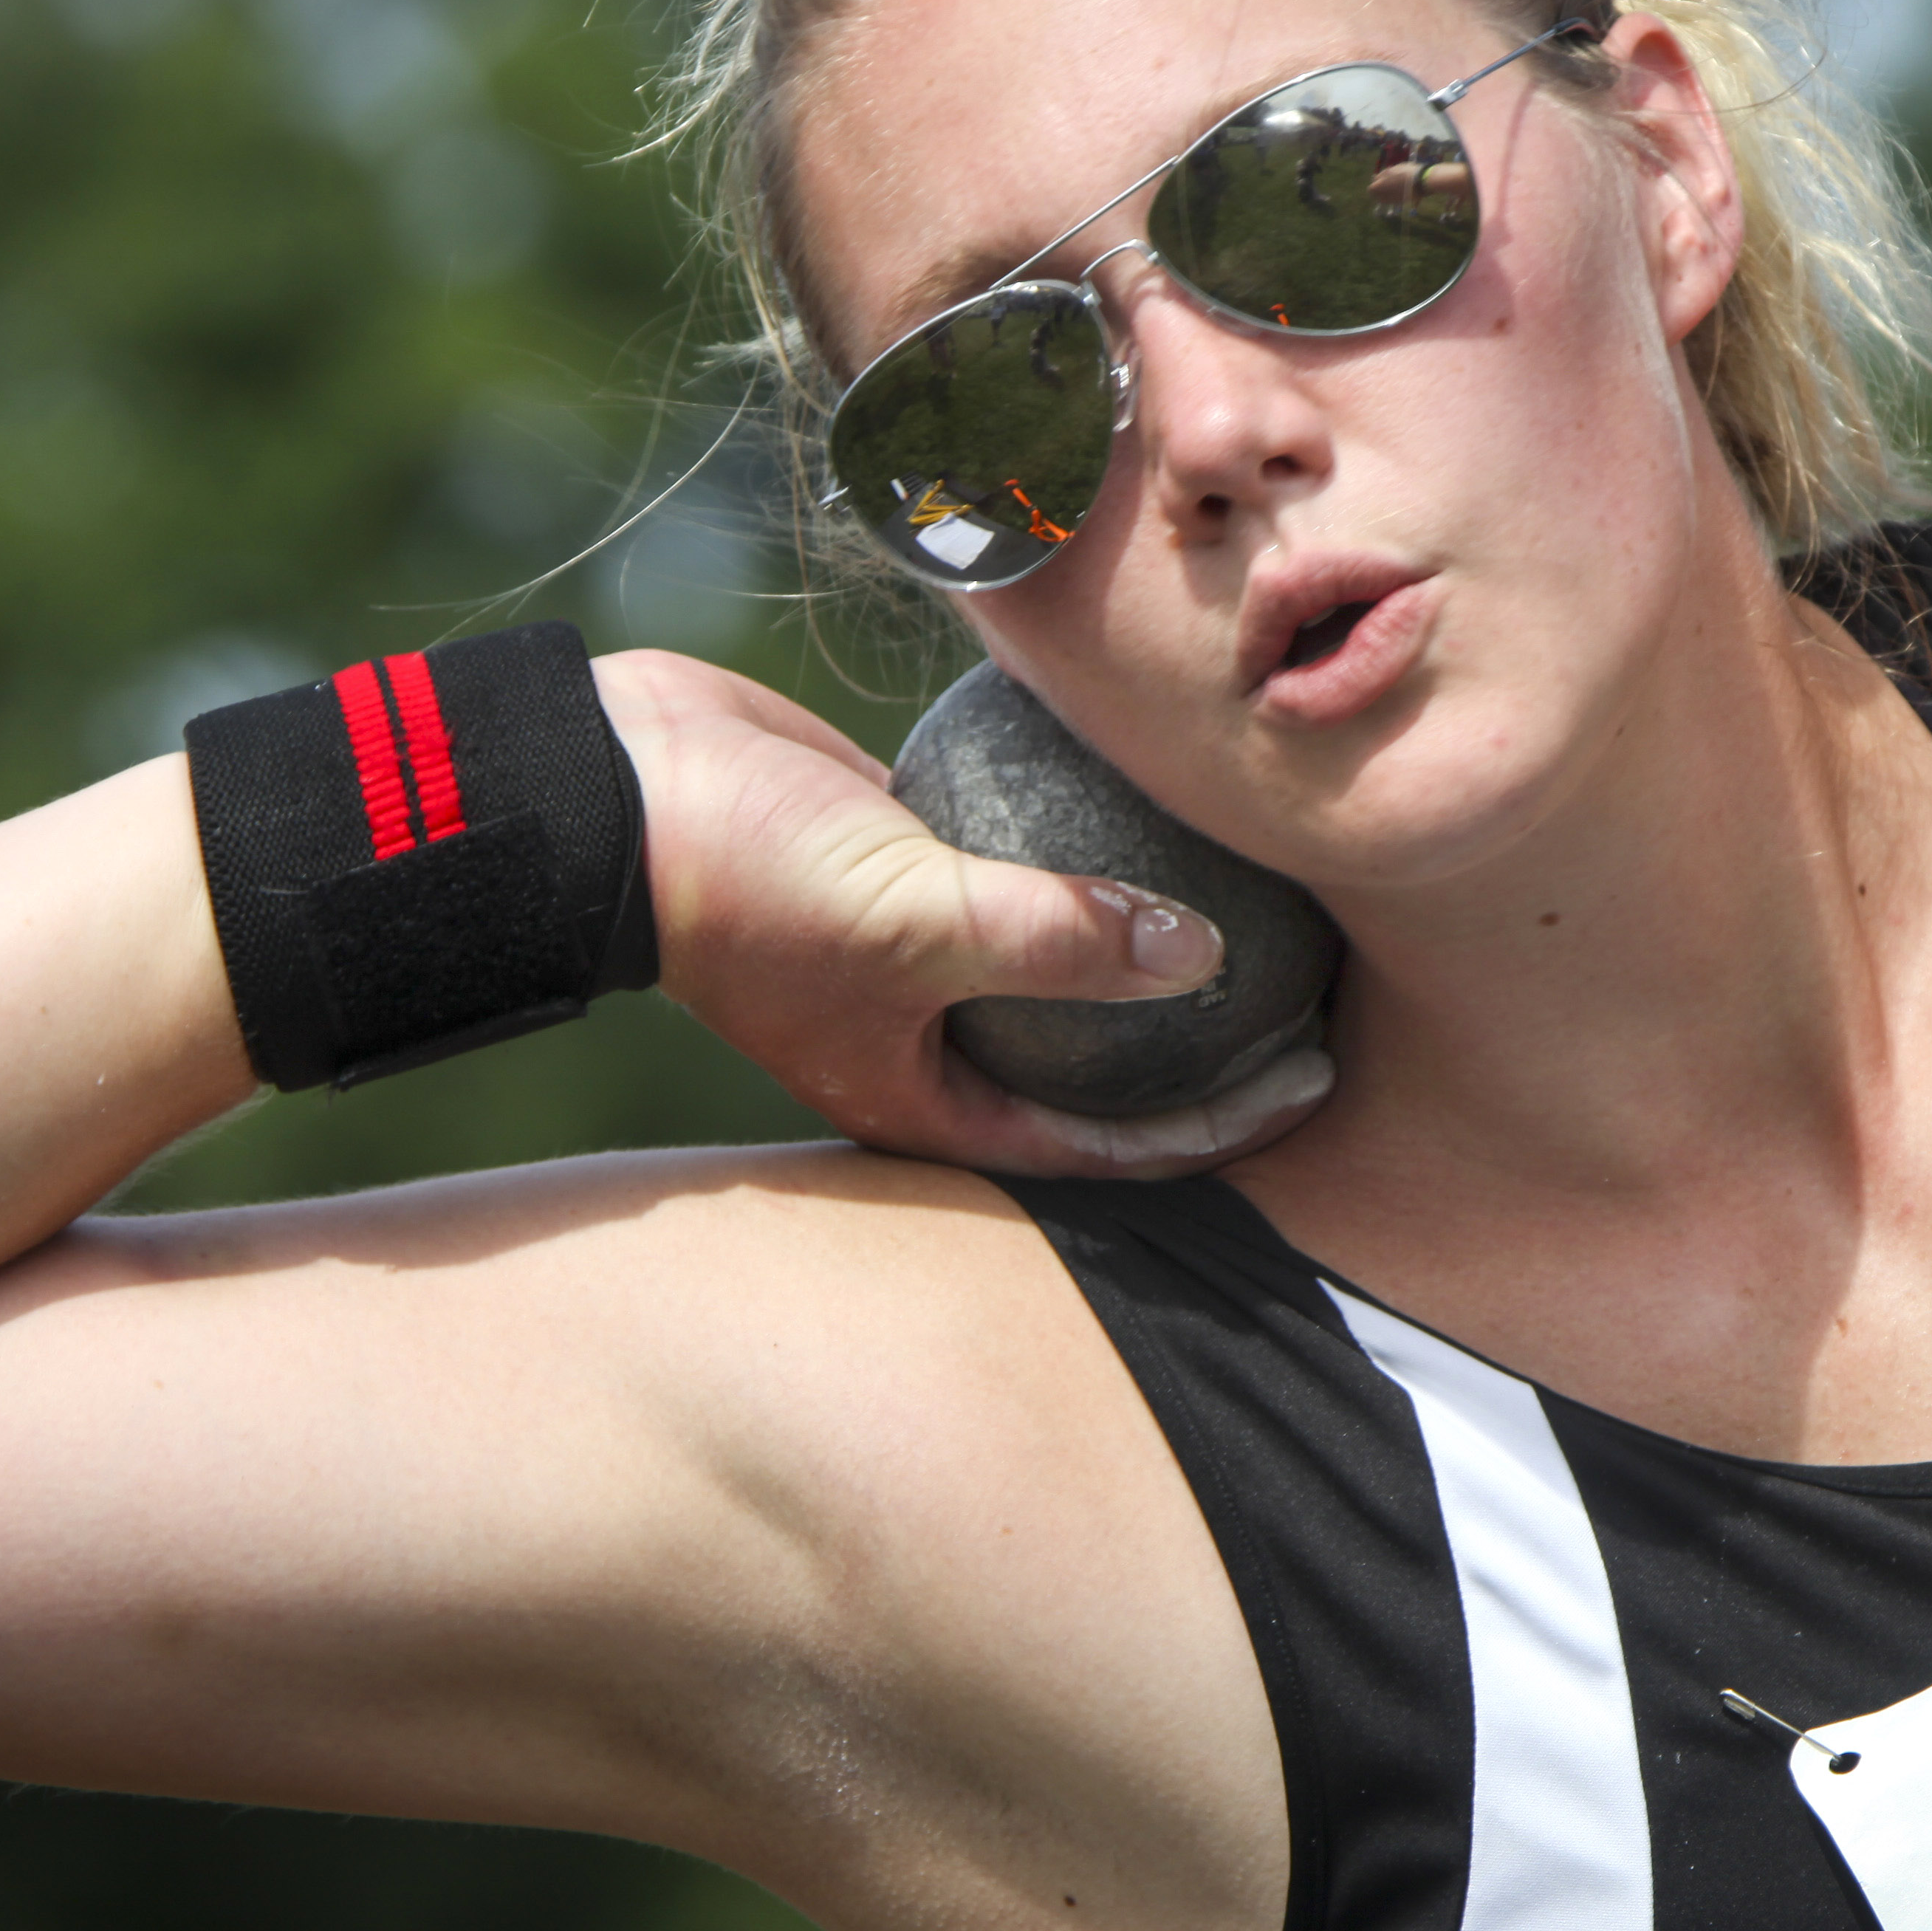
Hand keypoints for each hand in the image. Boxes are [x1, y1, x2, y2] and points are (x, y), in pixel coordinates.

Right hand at [591, 649, 1334, 1176]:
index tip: (1317, 1073)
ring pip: (1068, 966)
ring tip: (1266, 903)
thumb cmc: (747, 880)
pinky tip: (1167, 804)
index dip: (1218, 1126)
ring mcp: (918, 953)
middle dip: (1206, 1046)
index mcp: (925, 1103)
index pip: (1105, 1146)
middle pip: (1099, 1068)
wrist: (611, 784)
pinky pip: (1026, 869)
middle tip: (1320, 995)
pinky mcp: (909, 863)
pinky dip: (1089, 852)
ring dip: (1154, 943)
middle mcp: (929, 1044)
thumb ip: (1058, 939)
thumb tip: (1197, 953)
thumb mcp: (916, 920)